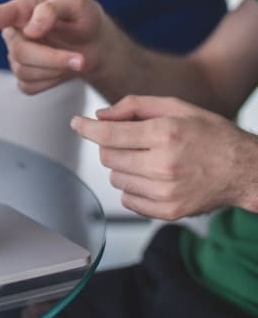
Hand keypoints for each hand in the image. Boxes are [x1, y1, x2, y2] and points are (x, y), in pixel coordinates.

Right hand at [0, 0, 112, 94]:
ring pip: (26, 72)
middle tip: (81, 59)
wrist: (95, 45)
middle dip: (52, 58)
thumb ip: (52, 9)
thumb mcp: (76, 3)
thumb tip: (31, 29)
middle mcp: (13, 34)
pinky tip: (61, 70)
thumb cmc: (83, 18)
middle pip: (19, 53)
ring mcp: (17, 59)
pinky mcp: (25, 79)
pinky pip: (31, 87)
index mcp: (20, 11)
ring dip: (56, 69)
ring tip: (77, 58)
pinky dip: (53, 81)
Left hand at [71, 95, 257, 219]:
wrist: (245, 170)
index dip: (87, 128)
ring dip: (123, 167)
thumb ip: (134, 106)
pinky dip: (132, 188)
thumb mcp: (177, 108)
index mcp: (165, 134)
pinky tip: (153, 178)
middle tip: (131, 141)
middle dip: (111, 146)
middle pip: (108, 157)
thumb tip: (100, 116)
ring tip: (149, 160)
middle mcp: (163, 165)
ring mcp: (165, 192)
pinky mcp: (167, 212)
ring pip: (115, 178)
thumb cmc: (211, 135)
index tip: (76, 123)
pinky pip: (127, 199)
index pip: (109, 134)